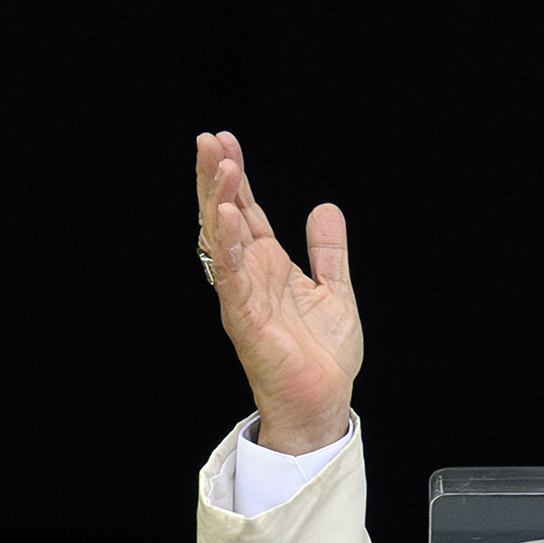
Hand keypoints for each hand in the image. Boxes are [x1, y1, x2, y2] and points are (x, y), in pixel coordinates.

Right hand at [196, 132, 361, 453]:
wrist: (323, 402)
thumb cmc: (322, 356)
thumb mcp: (334, 290)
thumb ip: (328, 251)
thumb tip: (325, 208)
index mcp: (269, 267)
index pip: (247, 213)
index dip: (238, 179)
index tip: (226, 142)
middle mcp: (251, 277)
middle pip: (227, 217)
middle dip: (218, 178)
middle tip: (210, 140)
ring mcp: (245, 296)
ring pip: (224, 241)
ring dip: (221, 201)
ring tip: (221, 165)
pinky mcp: (246, 319)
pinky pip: (233, 277)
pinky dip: (228, 246)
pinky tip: (228, 216)